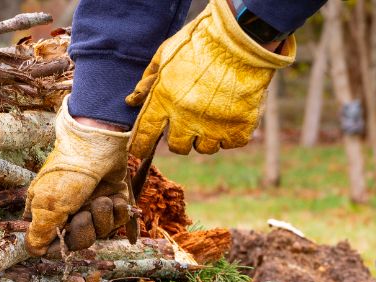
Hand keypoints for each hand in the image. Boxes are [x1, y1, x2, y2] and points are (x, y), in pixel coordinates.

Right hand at [25, 98, 131, 255]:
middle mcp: (70, 211)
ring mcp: (92, 205)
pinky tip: (114, 197)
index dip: (60, 245)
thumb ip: (40, 233)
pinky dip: (118, 211)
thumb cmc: (68, 174)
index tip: (64, 236)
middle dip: (84, 231)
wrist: (97, 145)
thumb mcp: (47, 205)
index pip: (52, 244)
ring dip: (102, 218)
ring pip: (101, 233)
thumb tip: (34, 252)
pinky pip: (118, 220)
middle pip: (79, 243)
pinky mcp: (112, 199)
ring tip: (101, 199)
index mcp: (48, 213)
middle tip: (84, 214)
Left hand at [126, 0, 294, 156]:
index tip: (139, 151)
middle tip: (186, 123)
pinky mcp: (240, 126)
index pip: (145, 134)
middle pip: (177, 146)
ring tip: (209, 118)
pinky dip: (228, 134)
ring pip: (205, 148)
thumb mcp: (167, 53)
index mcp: (164, 100)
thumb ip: (148, 80)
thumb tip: (132, 101)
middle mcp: (187, 118)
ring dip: (204, 137)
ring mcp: (215, 125)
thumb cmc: (201, 41)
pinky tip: (228, 118)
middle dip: (179, 137)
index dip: (140, 145)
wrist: (243, 36)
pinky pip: (230, 143)